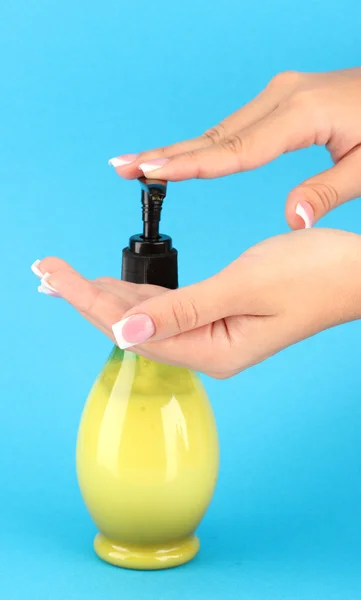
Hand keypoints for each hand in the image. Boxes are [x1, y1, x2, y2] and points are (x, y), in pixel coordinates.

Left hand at [32, 229, 360, 378]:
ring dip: (108, 296)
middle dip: (86, 297)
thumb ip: (182, 312)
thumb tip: (124, 333)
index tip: (52, 275)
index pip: (131, 330)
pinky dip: (139, 297)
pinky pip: (169, 310)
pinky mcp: (221, 318)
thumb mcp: (243, 287)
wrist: (355, 274)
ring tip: (69, 276)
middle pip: (132, 326)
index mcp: (212, 350)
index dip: (86, 301)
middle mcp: (208, 348)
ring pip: (147, 318)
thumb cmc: (313, 277)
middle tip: (48, 271)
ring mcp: (214, 335)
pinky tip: (117, 289)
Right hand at [109, 68, 360, 229]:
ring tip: (138, 164)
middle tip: (122, 166)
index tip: (152, 173)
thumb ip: (328, 192)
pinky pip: (233, 127)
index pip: (235, 149)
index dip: (191, 165)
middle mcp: (282, 98)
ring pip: (218, 130)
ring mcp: (279, 96)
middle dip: (166, 154)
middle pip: (214, 136)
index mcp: (301, 114)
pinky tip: (182, 155)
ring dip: (177, 149)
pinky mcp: (281, 100)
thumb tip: (291, 219)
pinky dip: (203, 144)